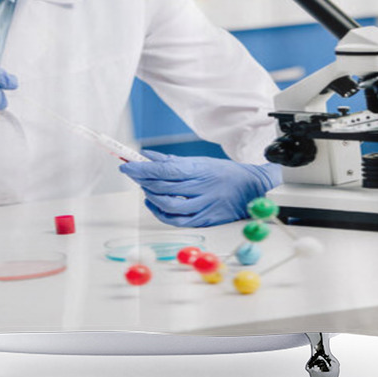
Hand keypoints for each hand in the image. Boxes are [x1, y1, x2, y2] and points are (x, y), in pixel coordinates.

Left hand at [119, 150, 281, 226]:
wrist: (251, 189)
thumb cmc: (224, 173)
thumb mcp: (200, 161)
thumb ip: (172, 161)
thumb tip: (147, 156)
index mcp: (199, 169)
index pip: (165, 169)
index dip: (142, 168)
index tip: (126, 165)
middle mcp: (200, 187)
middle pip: (163, 186)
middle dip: (142, 180)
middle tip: (132, 173)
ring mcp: (202, 205)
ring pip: (167, 204)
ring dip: (150, 196)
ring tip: (145, 188)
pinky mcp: (204, 220)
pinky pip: (176, 220)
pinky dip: (160, 213)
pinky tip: (154, 204)